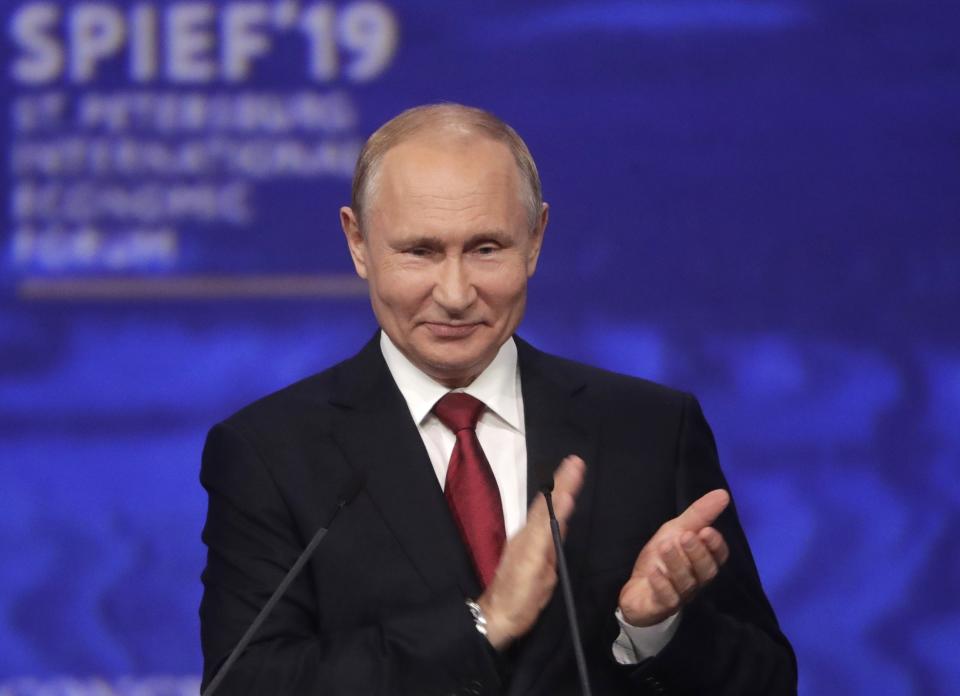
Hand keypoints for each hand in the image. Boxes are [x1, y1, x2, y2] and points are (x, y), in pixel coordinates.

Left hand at [477, 455, 584, 649]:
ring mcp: (521, 540)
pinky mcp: (521, 546)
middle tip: (574, 461)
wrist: (495, 616)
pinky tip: (555, 499)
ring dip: (555, 489)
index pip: (552, 511)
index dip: (563, 489)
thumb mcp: (543, 581)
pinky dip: (548, 504)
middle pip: (545, 505)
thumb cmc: (522, 603)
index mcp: (534, 544)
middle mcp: (526, 536)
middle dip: (560, 482)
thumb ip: (551, 551)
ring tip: (568, 471)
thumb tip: (561, 524)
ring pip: (540, 510)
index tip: (573, 469)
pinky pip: (537, 519)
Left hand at [618, 489, 730, 626]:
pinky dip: (662, 585)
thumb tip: (723, 493)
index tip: (707, 531)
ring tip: (667, 545)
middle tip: (687, 536)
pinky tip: (655, 572)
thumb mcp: (677, 530)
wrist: (639, 589)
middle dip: (697, 553)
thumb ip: (699, 514)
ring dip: (676, 563)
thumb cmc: (663, 557)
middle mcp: (696, 580)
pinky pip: (666, 598)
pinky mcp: (662, 605)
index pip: (719, 557)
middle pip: (705, 571)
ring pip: (685, 583)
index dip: (715, 546)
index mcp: (703, 562)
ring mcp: (680, 595)